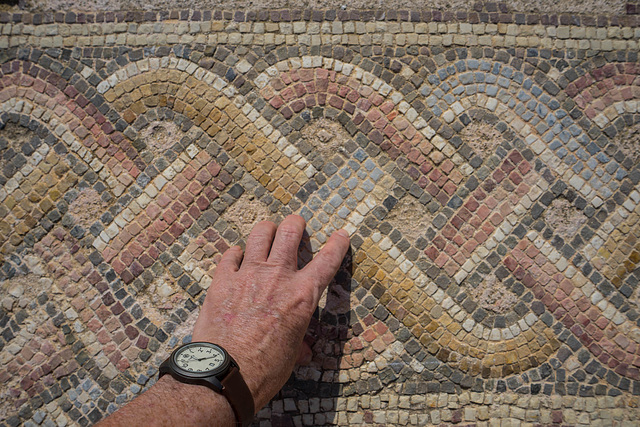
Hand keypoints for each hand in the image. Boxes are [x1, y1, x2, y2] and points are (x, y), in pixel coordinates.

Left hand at [192, 214, 349, 410]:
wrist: (225, 374)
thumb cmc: (264, 369)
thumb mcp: (291, 354)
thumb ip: (299, 341)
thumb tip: (303, 350)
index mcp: (302, 295)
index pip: (327, 260)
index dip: (337, 244)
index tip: (341, 235)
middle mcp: (278, 277)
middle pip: (290, 232)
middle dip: (296, 224)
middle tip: (296, 225)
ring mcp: (248, 275)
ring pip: (260, 233)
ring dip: (267, 230)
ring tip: (268, 232)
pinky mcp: (222, 280)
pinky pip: (230, 254)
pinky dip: (236, 253)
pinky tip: (237, 257)